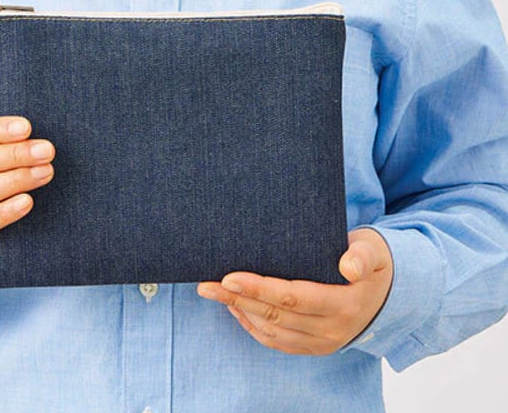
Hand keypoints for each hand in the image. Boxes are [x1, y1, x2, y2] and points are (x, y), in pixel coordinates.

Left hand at [196, 228, 392, 354]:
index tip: (228, 277)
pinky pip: (277, 341)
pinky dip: (252, 326)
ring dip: (239, 311)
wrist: (391, 292)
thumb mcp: (374, 250)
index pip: (293, 297)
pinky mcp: (315, 347)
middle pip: (275, 315)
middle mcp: (333, 329)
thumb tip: (348, 266)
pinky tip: (235, 308)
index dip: (258, 288)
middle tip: (206, 284)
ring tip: (213, 292)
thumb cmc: (373, 261)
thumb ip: (362, 255)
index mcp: (345, 304)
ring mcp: (323, 342)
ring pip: (271, 331)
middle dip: (237, 298)